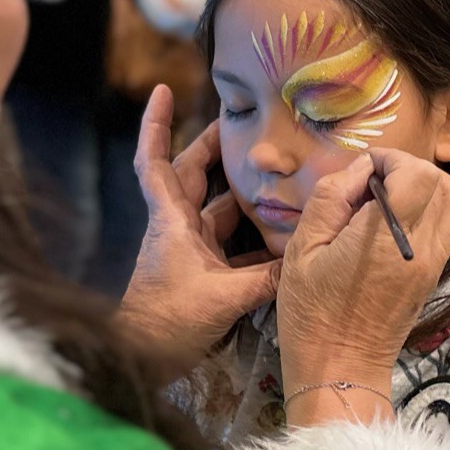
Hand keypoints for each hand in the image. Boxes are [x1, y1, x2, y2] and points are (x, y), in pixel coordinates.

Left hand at [116, 85, 280, 377]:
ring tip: (278, 176)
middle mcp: (178, 228)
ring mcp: (189, 250)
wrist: (143, 359)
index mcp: (171, 221)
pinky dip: (255, 239)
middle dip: (215, 148)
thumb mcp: (223, 298)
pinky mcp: (202, 273)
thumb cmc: (169, 321)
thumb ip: (268, 279)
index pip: (155, 161)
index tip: (162, 90)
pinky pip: (232, 245)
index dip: (156, 124)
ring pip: (219, 210)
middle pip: (193, 175)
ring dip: (243, 196)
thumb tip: (306, 258)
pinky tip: (284, 237)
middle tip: (245, 127)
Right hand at [275, 149, 449, 419]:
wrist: (340, 368)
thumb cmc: (311, 313)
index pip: (418, 175)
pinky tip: (396, 222)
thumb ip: (332, 198)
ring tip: (391, 197)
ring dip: (430, 188)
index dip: (393, 158)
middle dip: (413, 169)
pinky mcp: (435, 276)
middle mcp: (421, 250)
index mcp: (385, 241)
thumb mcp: (301, 249)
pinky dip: (432, 211)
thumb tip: (362, 169)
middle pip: (446, 185)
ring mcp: (434, 264)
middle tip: (378, 180)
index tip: (366, 167)